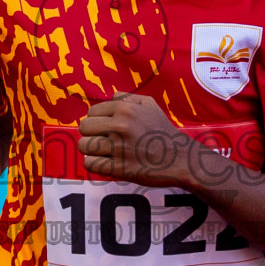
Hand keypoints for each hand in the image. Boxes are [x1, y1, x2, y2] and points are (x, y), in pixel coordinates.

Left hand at [77, 94, 193, 186]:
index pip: (91, 112)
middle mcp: (120, 126)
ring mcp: (119, 148)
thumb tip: (110, 97)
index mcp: (125, 109)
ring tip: (102, 152)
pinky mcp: (119, 168)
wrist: (179, 158)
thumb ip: (128, 98)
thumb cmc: (163, 131)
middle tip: (100, 140)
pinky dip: (94, 164)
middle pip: (84, 128)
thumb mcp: (150, 105)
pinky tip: (104, 162)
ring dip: (90, 150)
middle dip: (90, 134)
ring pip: (84, 146)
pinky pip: (90, 164)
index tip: (103, 128)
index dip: (96, 120)